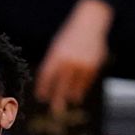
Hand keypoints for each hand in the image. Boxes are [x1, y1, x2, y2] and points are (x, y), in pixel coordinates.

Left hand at [35, 0, 112, 116]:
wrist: (89, 24)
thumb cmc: (69, 37)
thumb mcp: (57, 47)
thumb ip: (52, 65)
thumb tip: (47, 87)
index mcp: (56, 56)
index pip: (46, 77)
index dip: (43, 89)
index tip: (41, 97)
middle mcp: (68, 62)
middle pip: (60, 88)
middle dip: (57, 100)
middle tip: (55, 110)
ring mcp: (81, 66)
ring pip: (74, 89)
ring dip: (70, 96)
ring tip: (68, 100)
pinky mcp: (93, 68)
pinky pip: (85, 85)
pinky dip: (80, 90)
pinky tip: (76, 94)